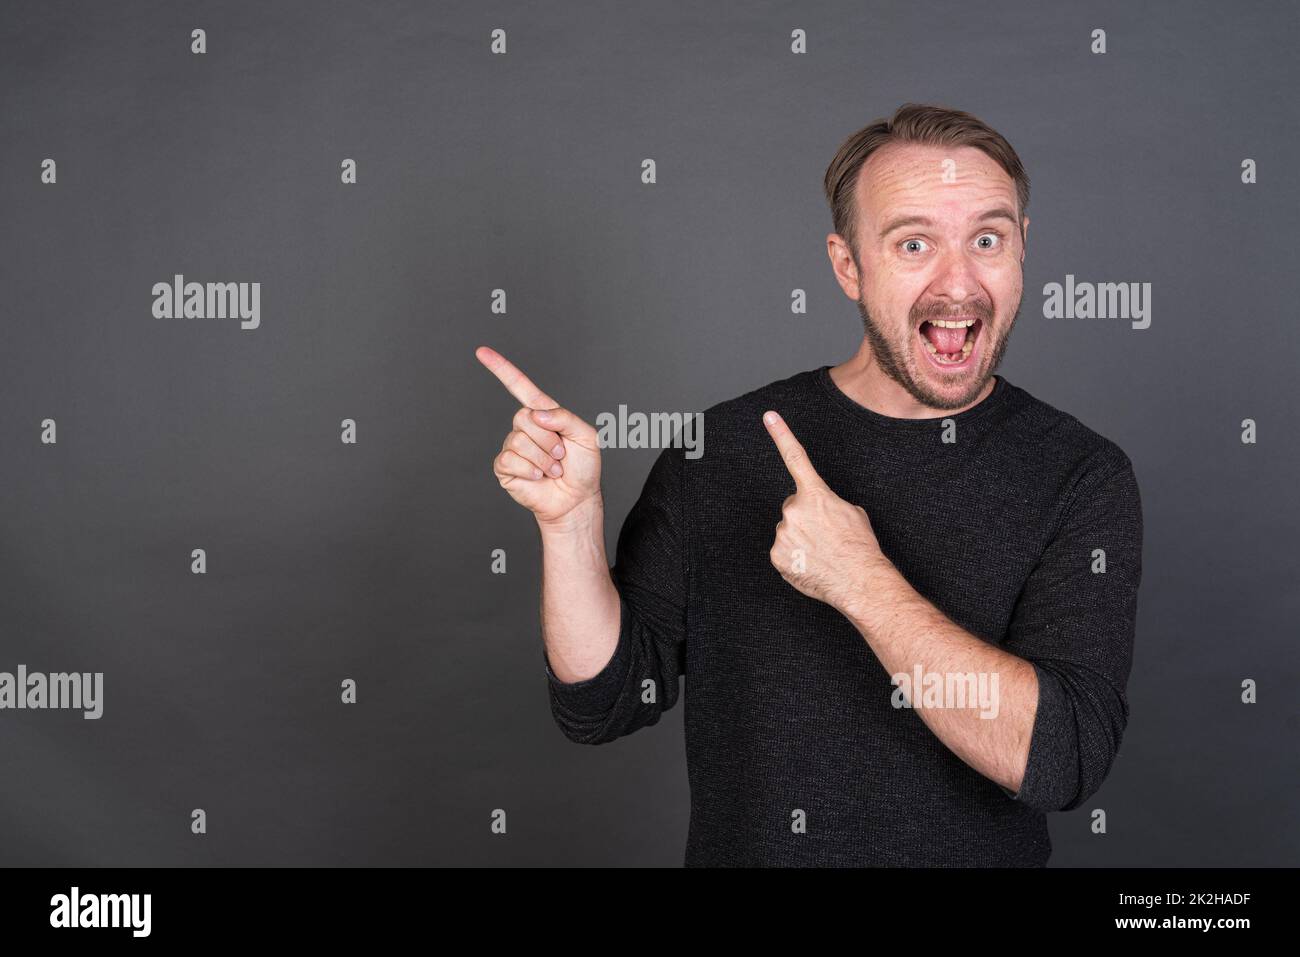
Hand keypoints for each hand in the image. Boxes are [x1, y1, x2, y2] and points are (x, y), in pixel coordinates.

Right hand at [476, 346, 601, 527]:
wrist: (576, 499)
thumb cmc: (583, 468)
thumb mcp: (586, 436)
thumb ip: (565, 417)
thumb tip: (537, 414)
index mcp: (543, 414)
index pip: (519, 386)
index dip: (501, 369)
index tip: (482, 351)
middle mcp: (525, 427)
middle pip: (524, 417)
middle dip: (548, 439)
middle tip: (561, 454)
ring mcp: (513, 447)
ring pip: (519, 441)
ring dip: (543, 459)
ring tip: (553, 469)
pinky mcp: (505, 467)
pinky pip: (511, 460)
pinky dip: (531, 471)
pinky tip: (539, 478)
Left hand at [762, 409, 885, 613]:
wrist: (859, 580)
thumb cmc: (860, 547)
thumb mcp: (852, 513)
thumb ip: (828, 503)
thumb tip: (819, 509)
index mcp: (815, 494)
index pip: (795, 458)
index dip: (781, 434)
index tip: (769, 417)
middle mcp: (794, 511)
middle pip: (793, 507)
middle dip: (805, 517)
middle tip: (824, 534)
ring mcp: (783, 534)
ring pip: (788, 530)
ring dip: (800, 538)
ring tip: (820, 551)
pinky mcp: (777, 556)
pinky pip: (783, 551)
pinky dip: (794, 556)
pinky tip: (811, 562)